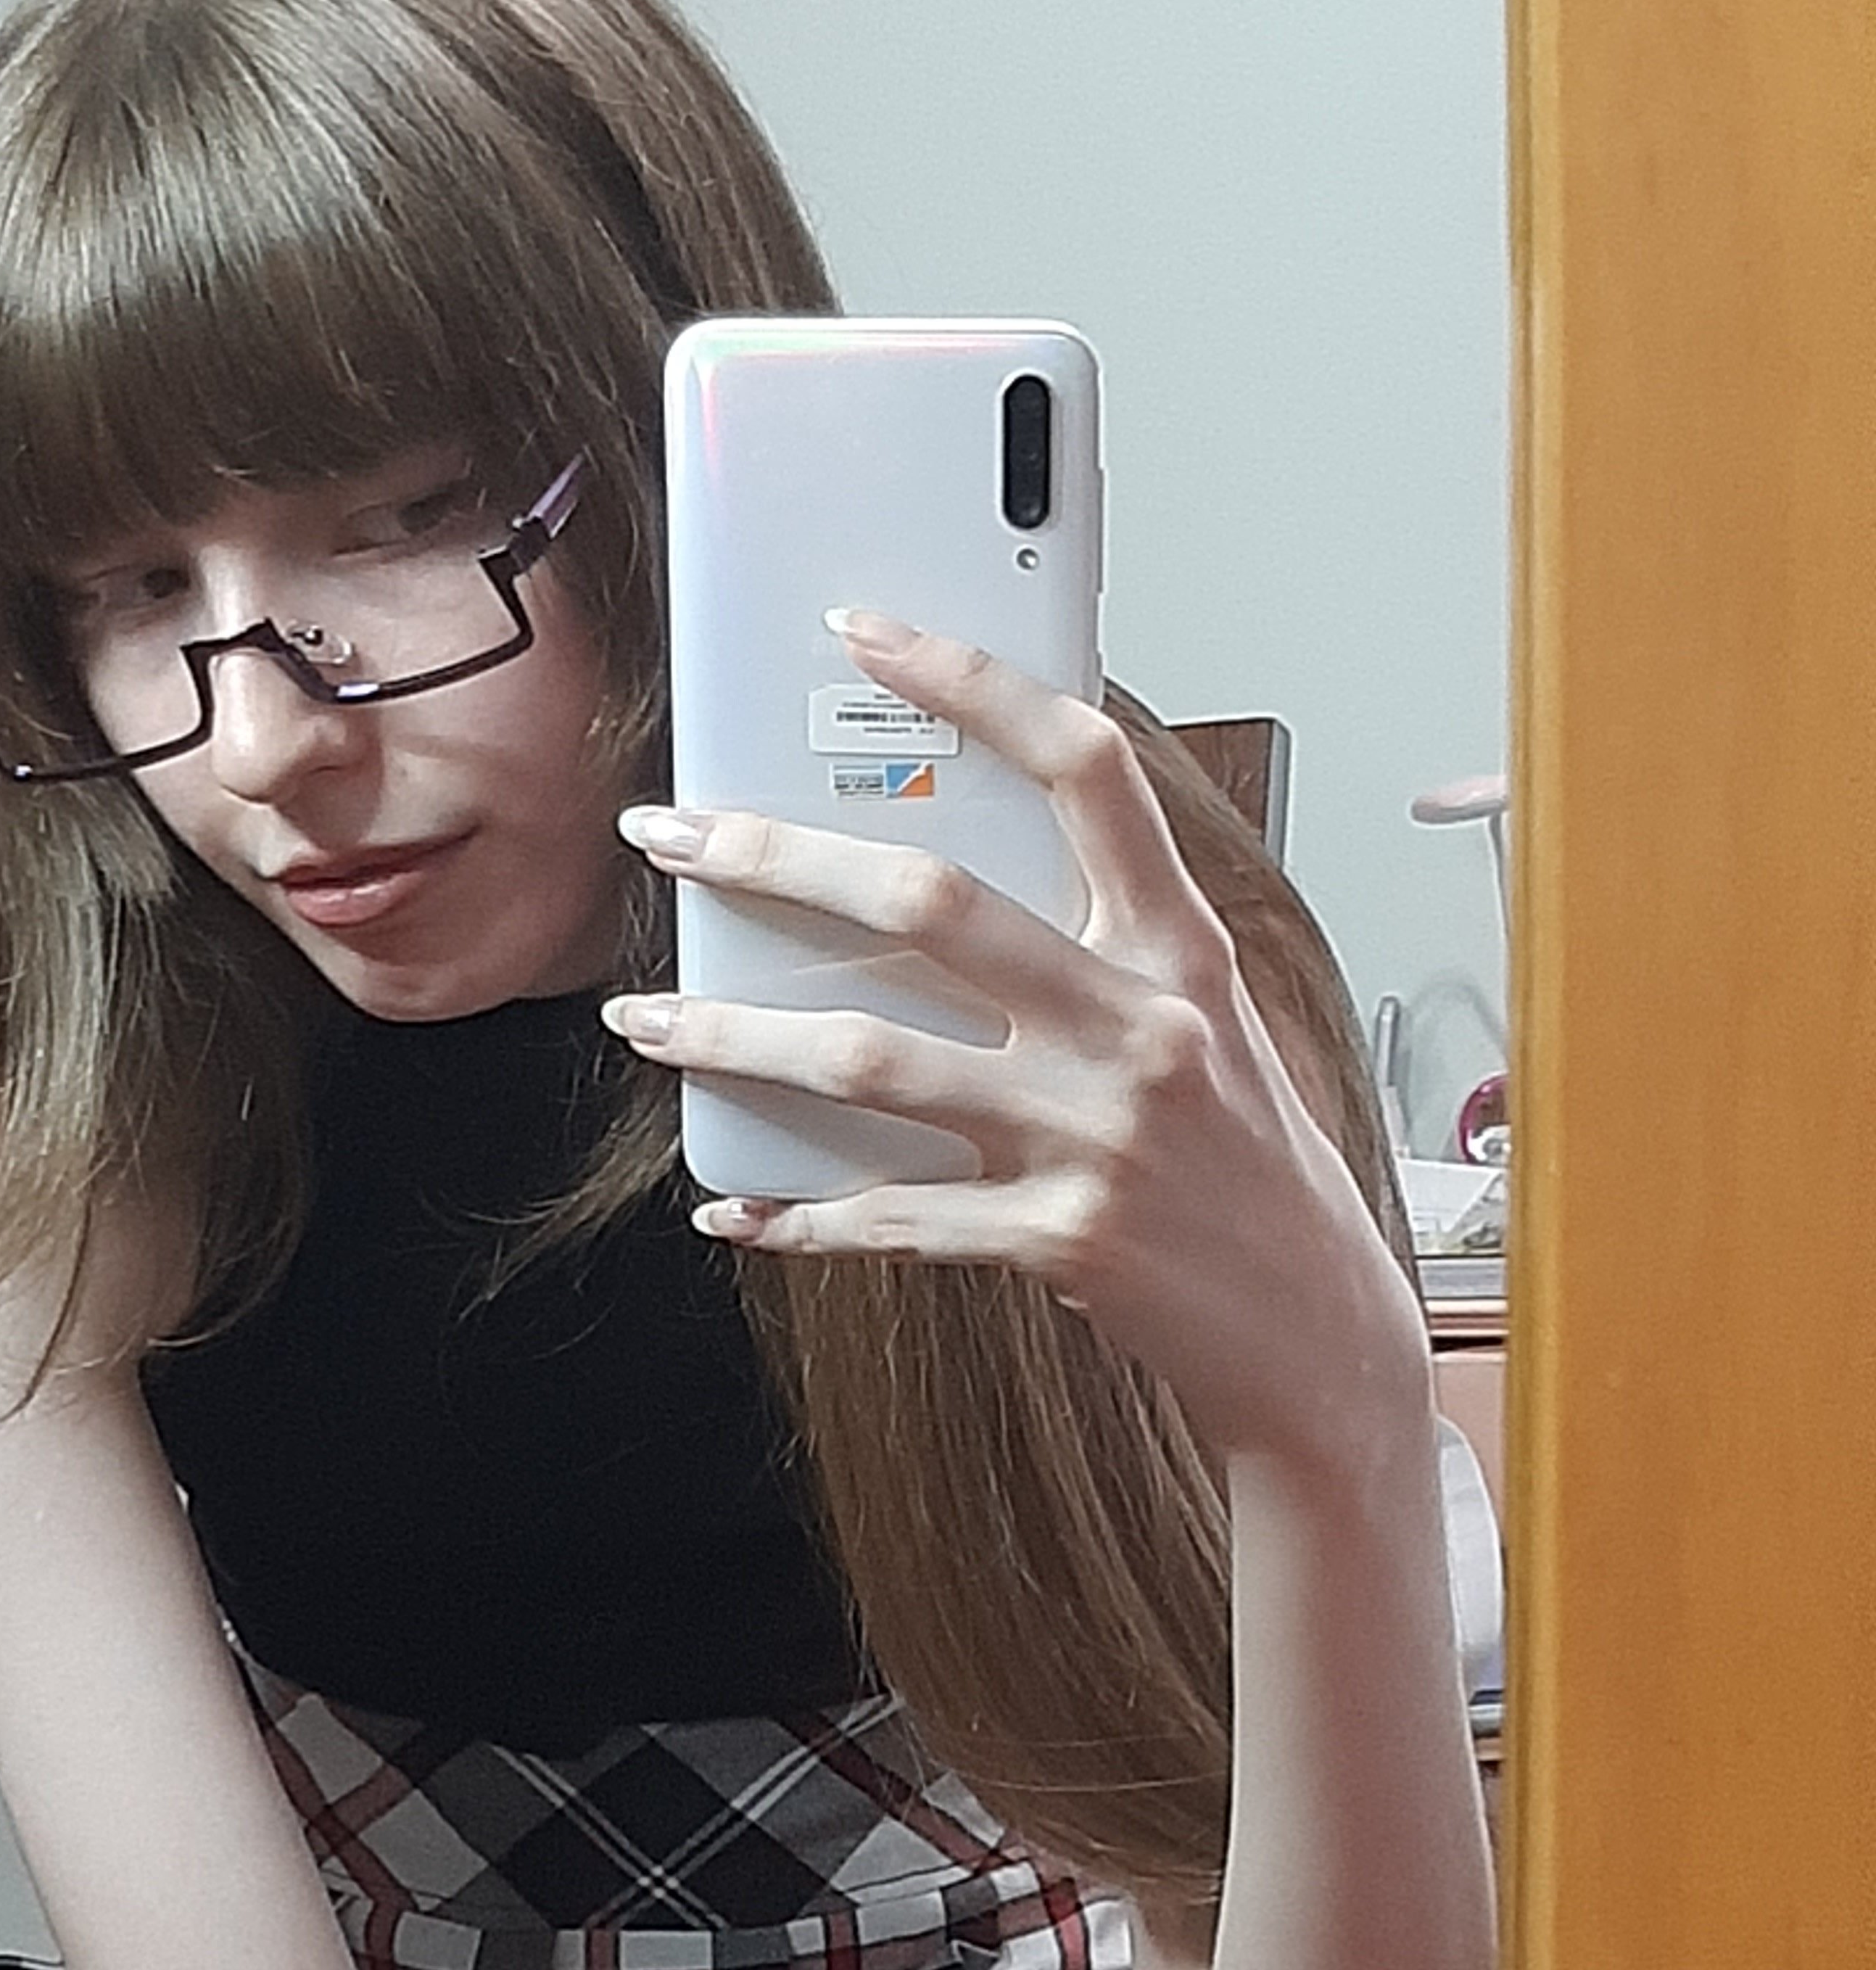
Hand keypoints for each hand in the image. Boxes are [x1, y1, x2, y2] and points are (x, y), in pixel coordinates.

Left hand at [604, 610, 1426, 1472]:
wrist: (1322, 1335)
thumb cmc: (1256, 1173)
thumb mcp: (1212, 1029)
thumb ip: (1106, 955)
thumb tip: (946, 886)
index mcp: (1180, 951)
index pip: (1084, 770)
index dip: (972, 685)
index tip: (864, 634)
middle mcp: (1139, 1027)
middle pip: (930, 901)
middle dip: (775, 857)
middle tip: (673, 836)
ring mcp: (1095, 1136)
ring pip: (870, 1058)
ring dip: (734, 1034)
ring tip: (647, 1019)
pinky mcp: (1058, 1240)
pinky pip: (890, 1216)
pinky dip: (797, 1216)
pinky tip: (733, 1208)